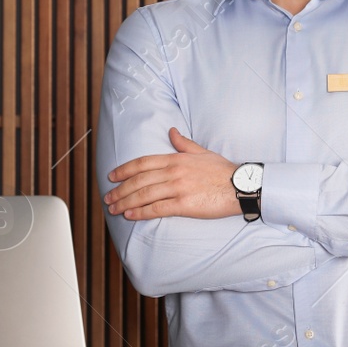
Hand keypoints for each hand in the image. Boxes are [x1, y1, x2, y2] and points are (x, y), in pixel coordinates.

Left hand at [105, 128, 239, 220]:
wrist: (240, 186)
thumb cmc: (222, 170)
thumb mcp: (202, 152)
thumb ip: (183, 143)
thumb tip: (171, 131)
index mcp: (176, 158)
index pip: (143, 163)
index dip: (124, 170)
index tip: (111, 177)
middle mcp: (174, 172)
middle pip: (139, 180)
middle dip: (120, 189)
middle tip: (108, 197)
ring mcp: (178, 188)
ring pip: (144, 194)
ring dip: (125, 202)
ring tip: (114, 208)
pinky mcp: (184, 204)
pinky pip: (157, 208)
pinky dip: (140, 212)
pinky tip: (130, 215)